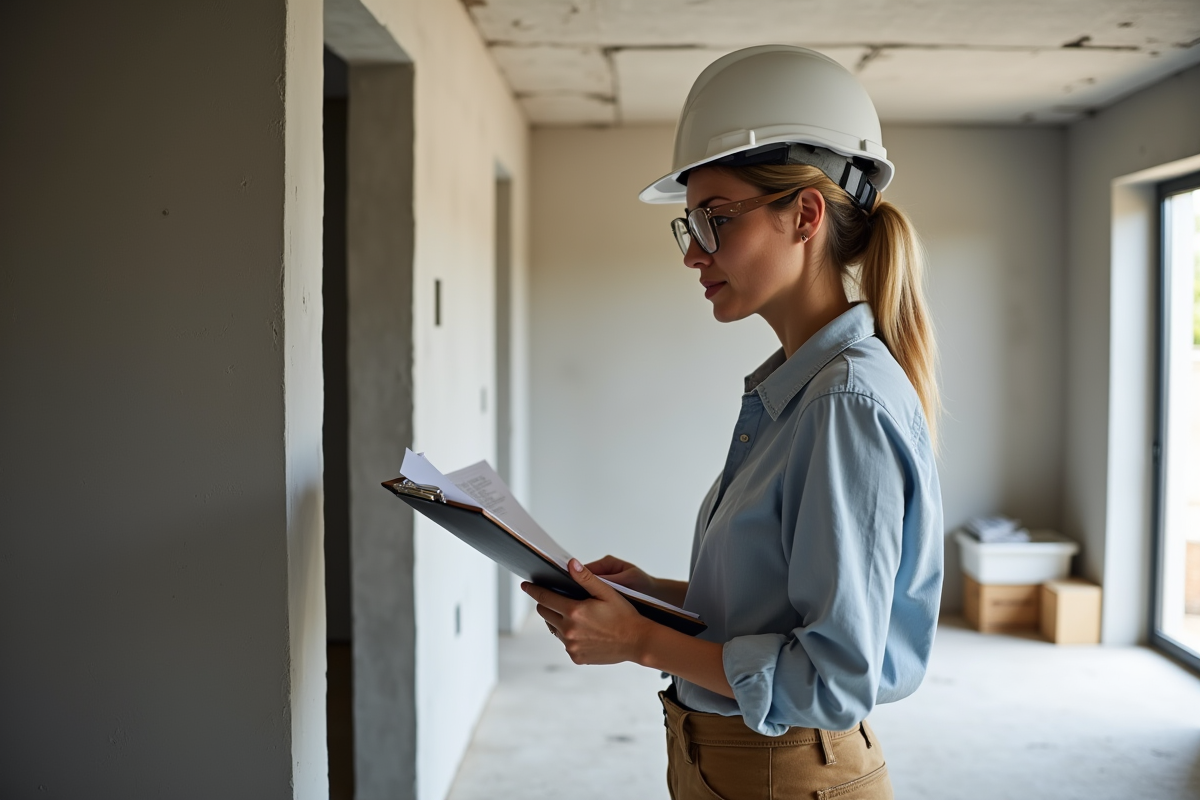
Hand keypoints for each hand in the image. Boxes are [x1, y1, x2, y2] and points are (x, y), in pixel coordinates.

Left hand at [521, 559, 649, 664]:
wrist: (637, 642)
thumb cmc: (624, 615)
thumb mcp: (607, 592)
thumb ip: (586, 578)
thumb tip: (570, 564)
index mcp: (574, 612)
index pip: (544, 597)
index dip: (533, 590)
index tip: (525, 585)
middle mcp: (569, 631)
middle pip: (544, 613)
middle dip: (546, 603)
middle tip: (555, 597)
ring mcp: (571, 646)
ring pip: (553, 628)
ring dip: (557, 620)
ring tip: (573, 614)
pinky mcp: (576, 657)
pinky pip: (565, 643)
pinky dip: (568, 635)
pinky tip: (583, 630)